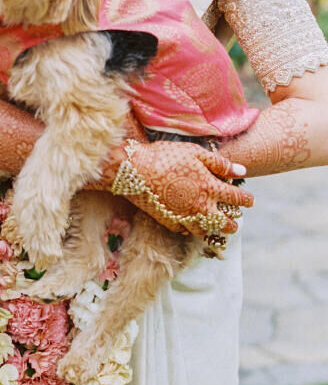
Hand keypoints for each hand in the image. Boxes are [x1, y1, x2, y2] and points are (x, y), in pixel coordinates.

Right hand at [108, 138, 253, 234]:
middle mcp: (201, 207)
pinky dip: (191, 229)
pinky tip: (191, 225)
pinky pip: (185, 231)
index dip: (246, 200)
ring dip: (213, 230)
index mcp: (211, 188)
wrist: (134, 170)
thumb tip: (242, 171)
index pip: (237, 198)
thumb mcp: (195, 152)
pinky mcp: (169, 222)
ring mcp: (185, 217)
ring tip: (215, 227)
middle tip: (235, 222)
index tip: (250, 201)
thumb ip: (220, 164)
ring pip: (206, 231)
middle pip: (225, 222)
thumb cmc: (165, 156)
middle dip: (232, 223)